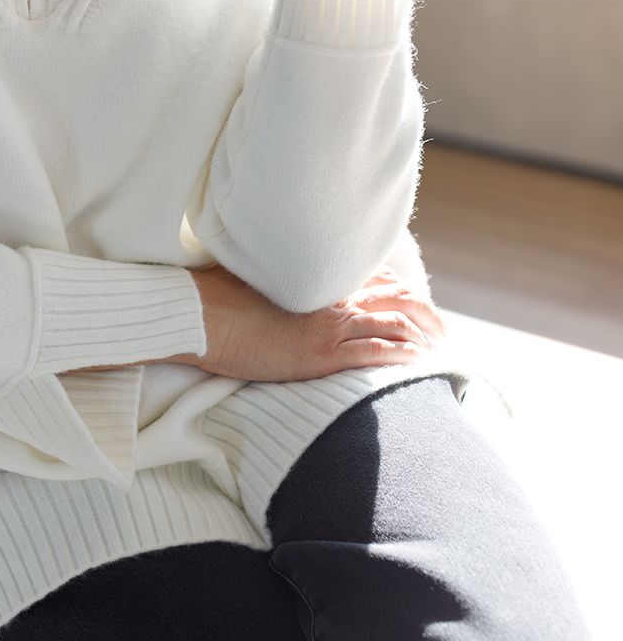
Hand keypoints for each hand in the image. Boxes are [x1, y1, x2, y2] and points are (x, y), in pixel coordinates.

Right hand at [180, 261, 447, 383]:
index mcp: (316, 278)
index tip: (415, 303)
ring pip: (395, 323)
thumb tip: (282, 286)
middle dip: (425, 313)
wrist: (199, 313)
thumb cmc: (216, 298)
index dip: (401, 291)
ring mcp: (328, 324)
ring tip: (437, 350)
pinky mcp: (321, 353)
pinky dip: (401, 356)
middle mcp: (330, 296)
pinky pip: (375, 352)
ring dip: (422, 336)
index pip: (374, 279)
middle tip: (441, 330)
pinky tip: (416, 362)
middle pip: (396, 297)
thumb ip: (281, 281)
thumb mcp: (255, 280)